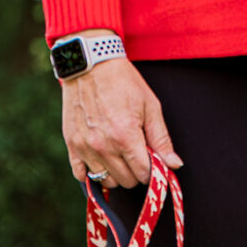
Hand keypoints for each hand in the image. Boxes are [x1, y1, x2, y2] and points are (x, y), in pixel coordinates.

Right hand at [60, 54, 181, 189]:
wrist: (91, 65)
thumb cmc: (123, 82)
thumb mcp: (150, 106)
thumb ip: (161, 139)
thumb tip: (174, 165)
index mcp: (126, 137)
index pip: (144, 174)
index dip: (152, 169)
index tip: (152, 160)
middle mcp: (104, 146)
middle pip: (126, 180)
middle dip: (136, 171)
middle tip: (137, 153)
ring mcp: (85, 147)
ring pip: (105, 181)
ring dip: (116, 173)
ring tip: (119, 154)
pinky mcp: (71, 144)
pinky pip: (80, 174)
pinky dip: (92, 173)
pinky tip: (101, 160)